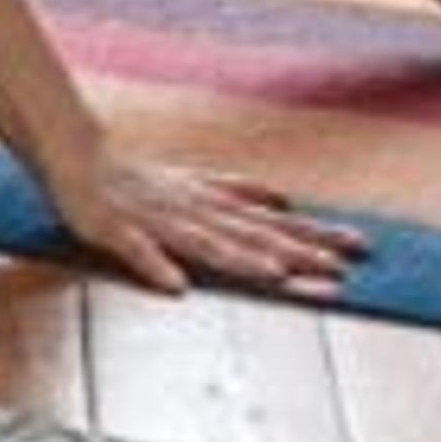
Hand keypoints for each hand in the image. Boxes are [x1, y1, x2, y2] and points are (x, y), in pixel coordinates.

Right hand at [53, 153, 367, 297]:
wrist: (78, 154)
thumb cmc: (138, 177)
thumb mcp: (196, 182)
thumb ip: (238, 191)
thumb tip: (283, 199)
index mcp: (212, 204)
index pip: (273, 222)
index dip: (315, 234)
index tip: (362, 247)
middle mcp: (193, 212)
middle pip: (250, 234)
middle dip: (294, 251)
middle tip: (338, 268)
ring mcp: (155, 221)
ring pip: (202, 241)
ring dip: (238, 259)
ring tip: (274, 274)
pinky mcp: (114, 230)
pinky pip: (137, 251)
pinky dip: (156, 266)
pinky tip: (176, 287)